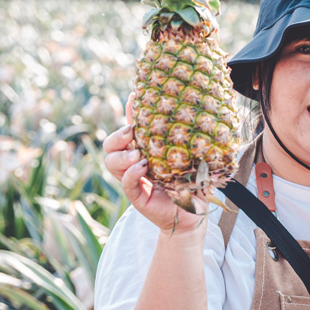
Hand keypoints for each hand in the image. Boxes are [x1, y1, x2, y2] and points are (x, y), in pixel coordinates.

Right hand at [102, 93, 206, 237]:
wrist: (194, 212)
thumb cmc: (194, 182)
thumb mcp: (190, 156)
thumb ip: (187, 140)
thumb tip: (199, 114)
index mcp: (145, 150)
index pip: (129, 129)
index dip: (129, 112)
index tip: (134, 97)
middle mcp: (134, 163)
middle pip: (110, 145)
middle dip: (117, 136)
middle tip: (131, 132)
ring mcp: (134, 179)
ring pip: (111, 162)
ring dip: (122, 155)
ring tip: (138, 154)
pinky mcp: (137, 197)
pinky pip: (126, 183)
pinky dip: (130, 174)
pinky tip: (142, 168)